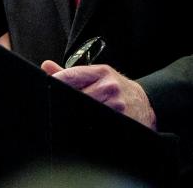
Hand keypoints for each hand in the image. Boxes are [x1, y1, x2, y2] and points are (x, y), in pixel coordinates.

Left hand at [41, 60, 156, 130]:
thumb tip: (46, 66)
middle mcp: (109, 87)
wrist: (146, 104)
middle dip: (65, 102)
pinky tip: (88, 125)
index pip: (70, 76)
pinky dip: (89, 127)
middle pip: (75, 96)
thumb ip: (71, 74)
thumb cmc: (118, 88)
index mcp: (101, 72)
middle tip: (60, 107)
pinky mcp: (121, 121)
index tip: (48, 88)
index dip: (55, 82)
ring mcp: (116, 105)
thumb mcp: (98, 76)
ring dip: (76, 116)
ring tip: (74, 117)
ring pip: (84, 112)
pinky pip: (96, 126)